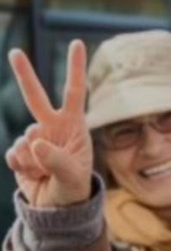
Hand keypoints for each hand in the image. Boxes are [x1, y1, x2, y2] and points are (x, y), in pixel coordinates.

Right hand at [5, 41, 92, 207]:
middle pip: (36, 97)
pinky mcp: (20, 152)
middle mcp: (53, 127)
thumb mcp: (72, 177)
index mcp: (73, 126)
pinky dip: (21, 166)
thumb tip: (34, 143)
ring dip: (31, 159)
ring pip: (24, 140)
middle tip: (15, 52)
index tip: (76, 43)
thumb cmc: (73, 188)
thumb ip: (57, 160)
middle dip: (24, 74)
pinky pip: (13, 155)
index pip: (74, 93)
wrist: (57, 207)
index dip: (74, 68)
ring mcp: (35, 138)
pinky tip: (32, 174)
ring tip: (45, 172)